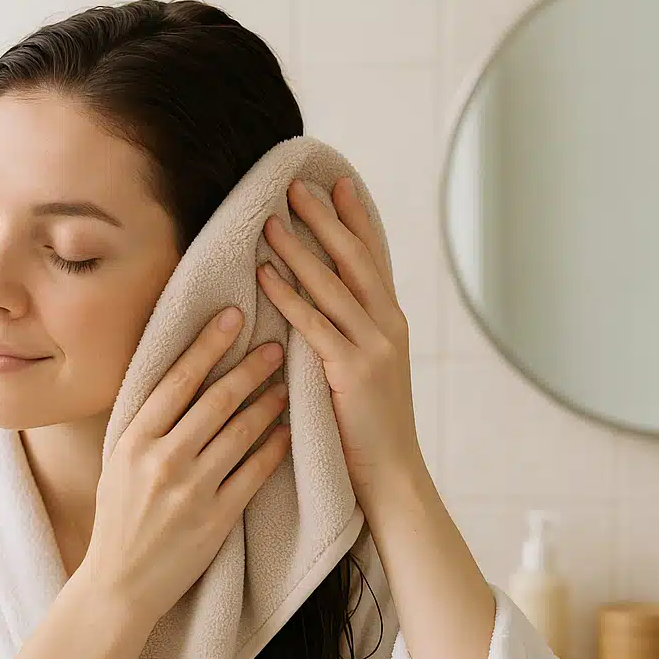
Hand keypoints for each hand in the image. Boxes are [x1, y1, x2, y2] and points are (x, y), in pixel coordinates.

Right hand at [80, 309, 289, 627]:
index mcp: (134, 440)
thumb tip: (179, 379)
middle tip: (275, 343)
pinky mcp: (217, 519)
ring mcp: (192, 490)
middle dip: (250, 366)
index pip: (177, 379)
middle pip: (216, 400)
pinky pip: (255, 473)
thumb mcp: (118, 464)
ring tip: (287, 383)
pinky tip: (288, 431)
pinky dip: (274, 448)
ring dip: (269, 403)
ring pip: (241, 432)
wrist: (120, 585)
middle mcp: (163, 460)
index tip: (233, 316)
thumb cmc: (118, 520)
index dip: (208, 343)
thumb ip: (147, 426)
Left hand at [258, 176, 426, 512]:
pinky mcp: (353, 372)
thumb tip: (323, 310)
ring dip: (299, 249)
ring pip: (332, 286)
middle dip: (325, 219)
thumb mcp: (367, 373)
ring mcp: (374, 347)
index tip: (339, 183)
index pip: (373, 259)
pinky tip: (265, 275)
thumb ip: (351, 337)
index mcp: (391, 324)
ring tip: (271, 220)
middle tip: (296, 185)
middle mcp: (388, 327)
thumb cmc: (370, 430)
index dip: (357, 219)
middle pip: (355, 260)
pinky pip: (313, 325)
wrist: (393, 475)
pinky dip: (288, 297)